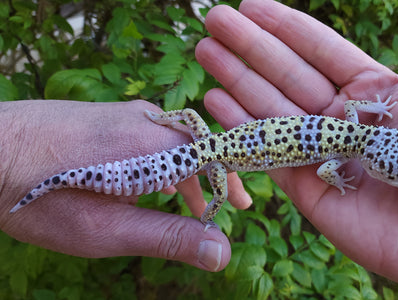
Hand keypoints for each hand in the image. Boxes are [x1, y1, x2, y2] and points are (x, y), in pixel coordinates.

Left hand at [0, 100, 251, 270]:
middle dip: (213, 179)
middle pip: (198, 146)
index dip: (232, 183)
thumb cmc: (40, 196)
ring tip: (193, 204)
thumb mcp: (106, 229)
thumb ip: (167, 237)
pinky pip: (152, 134)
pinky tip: (153, 181)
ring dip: (189, 172)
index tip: (242, 208)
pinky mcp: (107, 115)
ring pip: (175, 140)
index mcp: (154, 144)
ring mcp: (125, 113)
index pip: (214, 157)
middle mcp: (146, 118)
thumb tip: (222, 253)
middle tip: (224, 210)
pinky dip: (165, 160)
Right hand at [196, 0, 397, 296]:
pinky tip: (215, 101)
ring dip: (237, 79)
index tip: (254, 5)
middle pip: (287, 73)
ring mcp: (322, 153)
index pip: (321, 50)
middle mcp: (342, 119)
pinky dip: (241, 126)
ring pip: (271, 108)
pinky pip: (268, 152)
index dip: (287, 27)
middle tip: (215, 18)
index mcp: (374, 91)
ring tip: (207, 51)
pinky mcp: (308, 187)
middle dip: (250, 46)